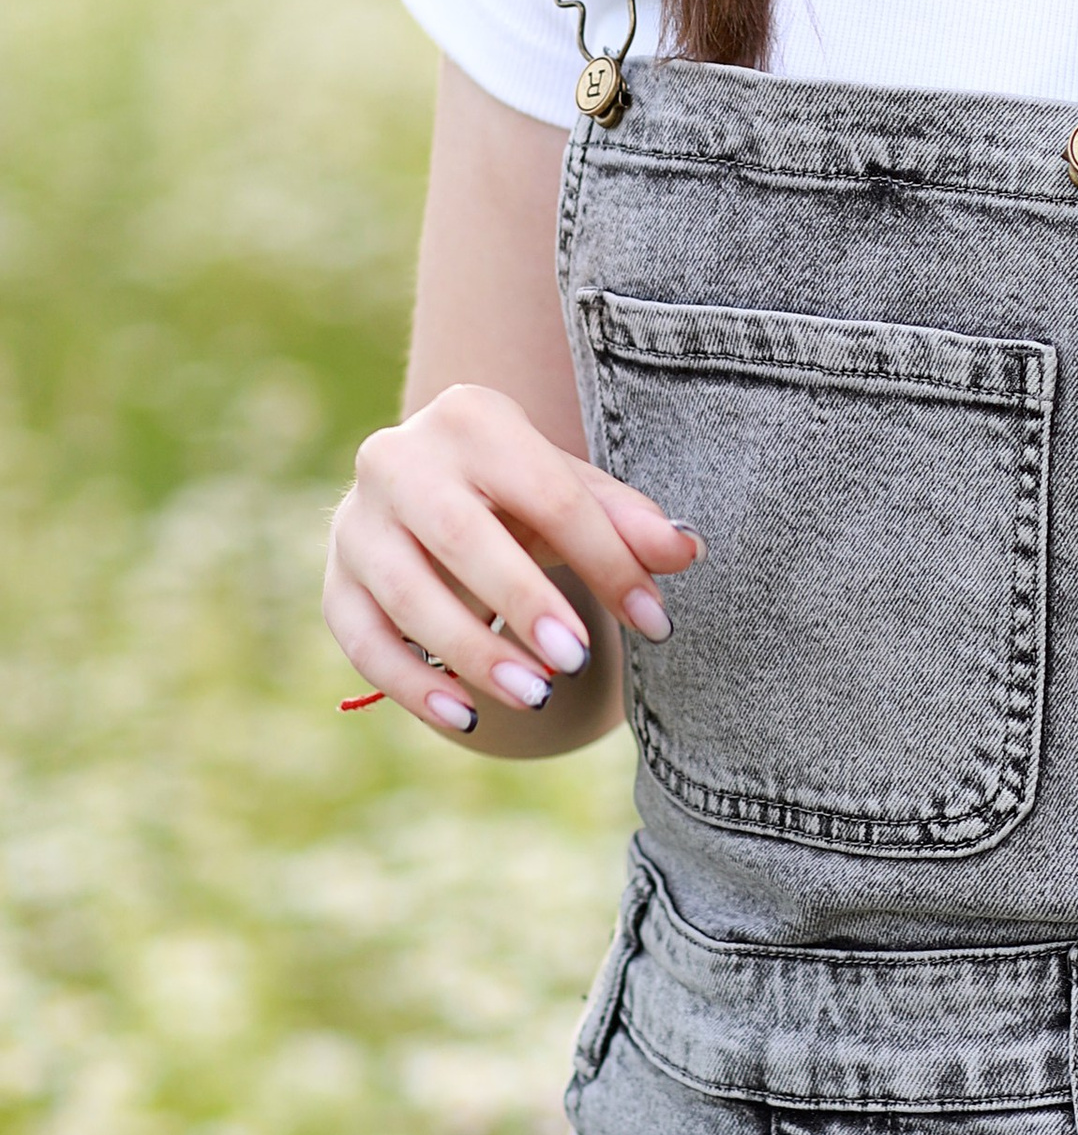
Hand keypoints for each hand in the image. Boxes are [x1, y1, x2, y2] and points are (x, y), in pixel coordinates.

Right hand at [324, 380, 699, 752]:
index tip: (656, 623)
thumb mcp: (574, 494)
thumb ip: (627, 523)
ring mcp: (356, 521)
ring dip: (472, 651)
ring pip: (406, 593)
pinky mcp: (335, 581)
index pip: (550, 495)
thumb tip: (685, 551)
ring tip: (535, 695)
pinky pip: (364, 640)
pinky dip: (413, 684)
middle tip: (577, 659)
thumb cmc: (520, 494)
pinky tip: (466, 716)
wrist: (431, 492)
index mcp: (472, 418)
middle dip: (523, 601)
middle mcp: (398, 458)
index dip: (608, 562)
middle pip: (460, 534)